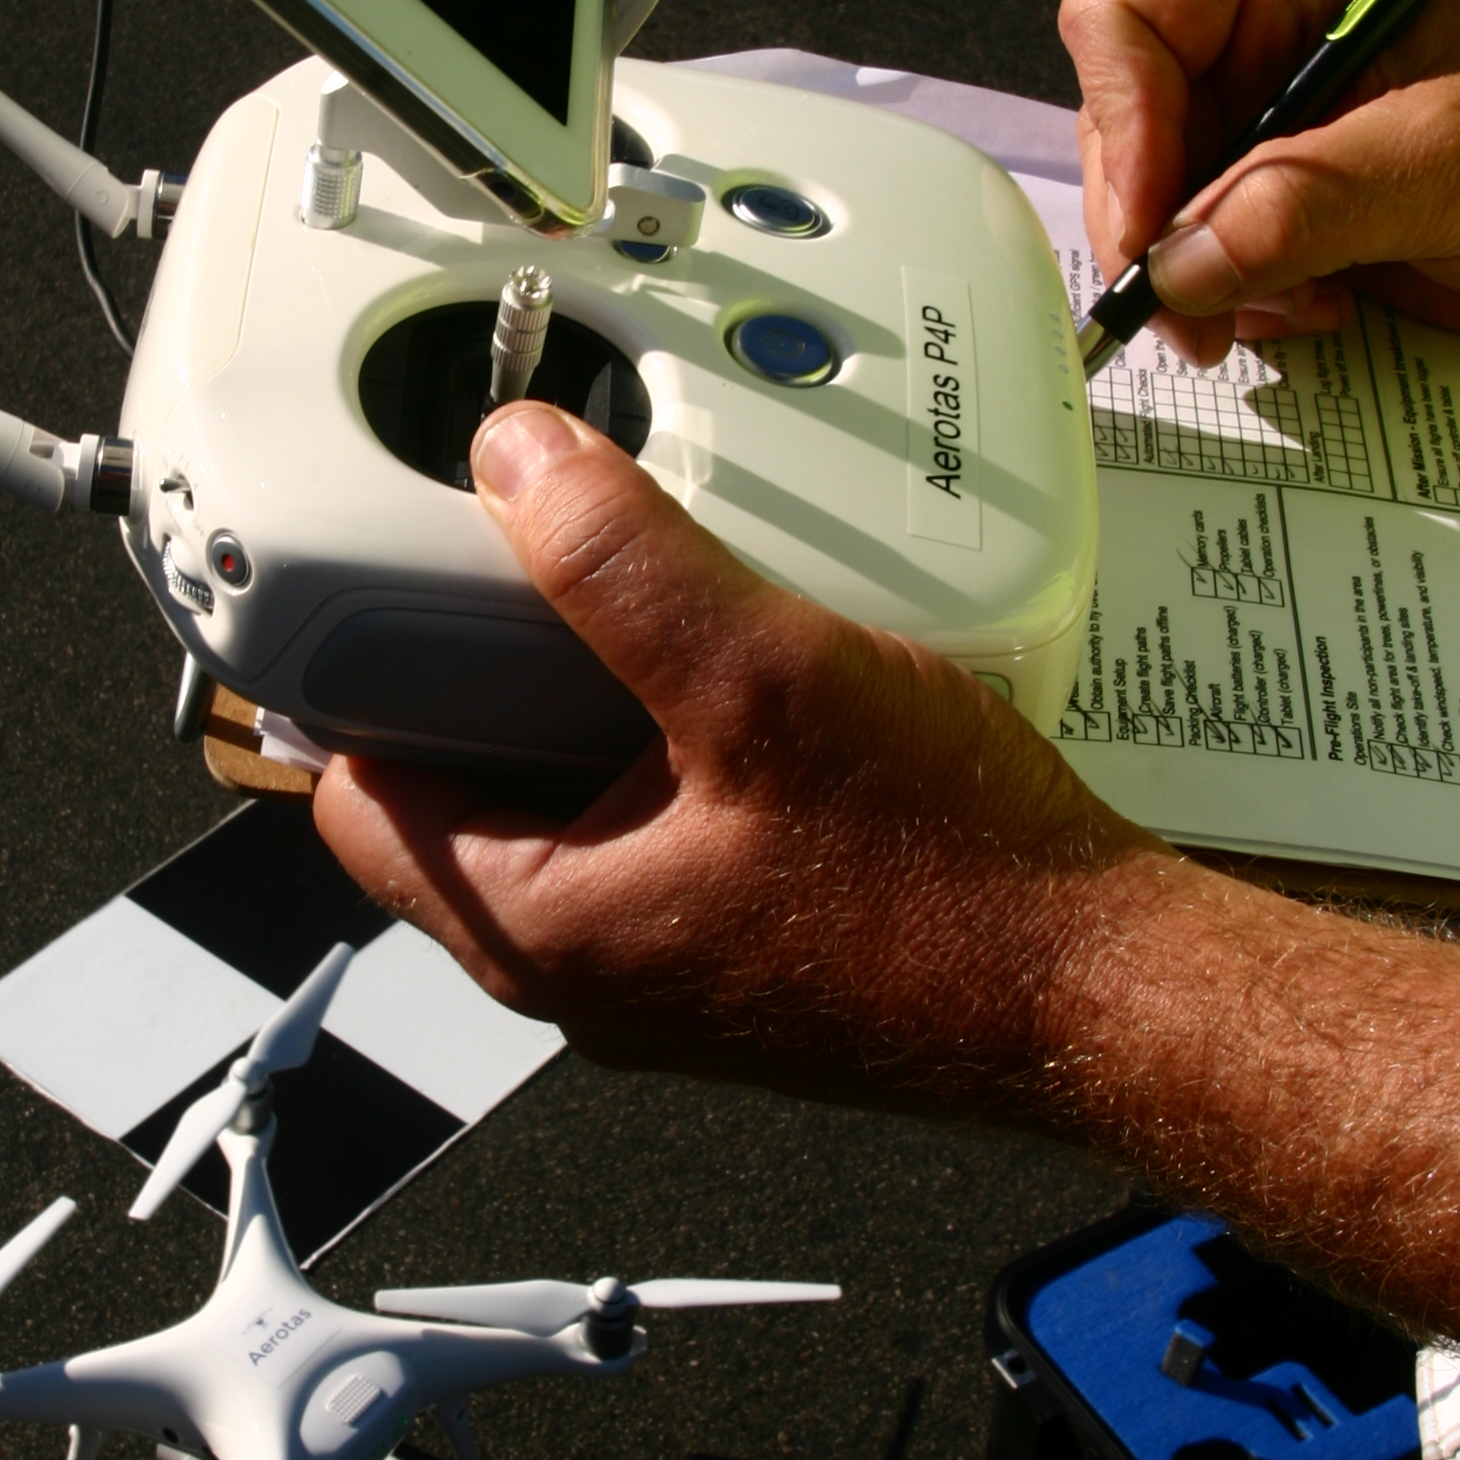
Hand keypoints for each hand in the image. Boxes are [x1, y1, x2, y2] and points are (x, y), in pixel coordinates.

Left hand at [315, 401, 1151, 1101]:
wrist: (1102, 994)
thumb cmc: (954, 884)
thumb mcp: (767, 680)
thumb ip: (626, 567)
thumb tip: (516, 465)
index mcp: (546, 934)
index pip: (361, 806)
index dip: (357, 681)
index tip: (379, 577)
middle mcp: (592, 970)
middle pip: (463, 795)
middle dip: (482, 675)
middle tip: (528, 559)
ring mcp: (673, 964)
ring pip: (571, 808)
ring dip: (591, 703)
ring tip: (653, 599)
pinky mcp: (750, 941)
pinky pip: (662, 829)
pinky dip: (677, 747)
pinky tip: (753, 675)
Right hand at [1059, 0, 1459, 365]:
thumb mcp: (1456, 159)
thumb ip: (1308, 203)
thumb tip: (1179, 261)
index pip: (1132, 17)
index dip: (1125, 119)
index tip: (1157, 225)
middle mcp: (1268, 50)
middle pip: (1127, 125)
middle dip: (1158, 227)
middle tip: (1198, 308)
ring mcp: (1276, 136)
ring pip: (1157, 208)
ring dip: (1202, 280)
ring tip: (1295, 304)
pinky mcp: (1292, 215)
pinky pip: (1206, 262)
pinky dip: (1239, 304)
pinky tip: (1318, 308)